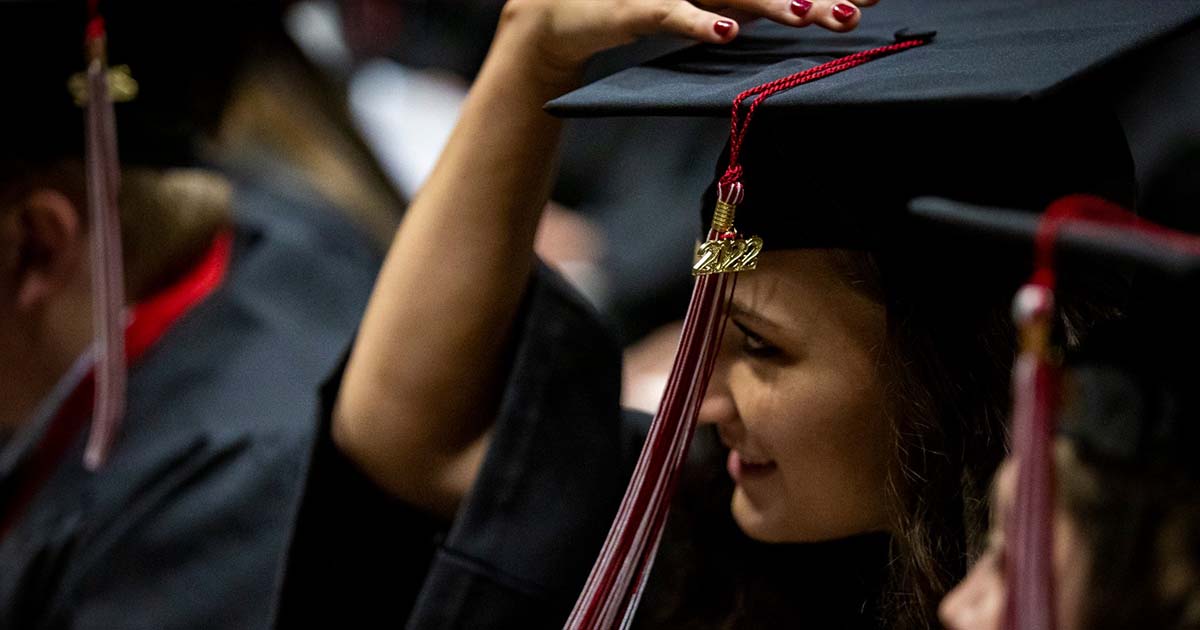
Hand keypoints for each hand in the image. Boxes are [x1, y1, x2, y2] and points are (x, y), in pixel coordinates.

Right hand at [498, 0, 879, 80]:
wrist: (559, 15)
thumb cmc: (633, 8)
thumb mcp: (696, 6)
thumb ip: (741, 6)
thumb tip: (803, 11)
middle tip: (856, 12)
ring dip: (768, 3)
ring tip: (806, 15)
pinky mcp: (632, 3)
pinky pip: (667, 11)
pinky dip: (695, 22)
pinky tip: (725, 35)